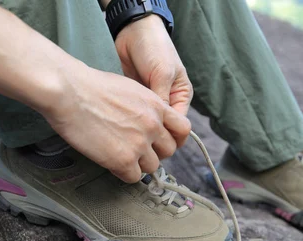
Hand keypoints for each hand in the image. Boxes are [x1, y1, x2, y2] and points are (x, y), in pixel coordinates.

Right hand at [42, 65, 190, 182]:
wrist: (68, 91)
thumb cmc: (91, 86)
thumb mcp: (130, 88)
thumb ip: (145, 107)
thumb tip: (146, 120)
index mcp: (157, 106)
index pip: (184, 129)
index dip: (174, 138)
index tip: (162, 141)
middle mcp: (153, 125)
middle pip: (169, 151)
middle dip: (155, 152)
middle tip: (137, 149)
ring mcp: (140, 143)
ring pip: (153, 167)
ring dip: (139, 164)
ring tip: (121, 155)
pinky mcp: (123, 159)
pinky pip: (134, 177)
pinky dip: (124, 173)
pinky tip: (112, 163)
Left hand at [115, 15, 192, 146]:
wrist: (133, 31)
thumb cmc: (154, 48)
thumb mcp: (163, 73)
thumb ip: (162, 99)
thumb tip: (159, 126)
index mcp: (180, 97)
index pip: (179, 127)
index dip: (170, 139)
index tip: (156, 147)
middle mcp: (167, 102)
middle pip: (164, 130)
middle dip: (155, 138)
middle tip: (141, 145)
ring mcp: (150, 102)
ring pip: (148, 125)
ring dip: (141, 131)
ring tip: (130, 138)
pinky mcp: (135, 100)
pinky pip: (135, 116)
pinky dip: (130, 122)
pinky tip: (122, 127)